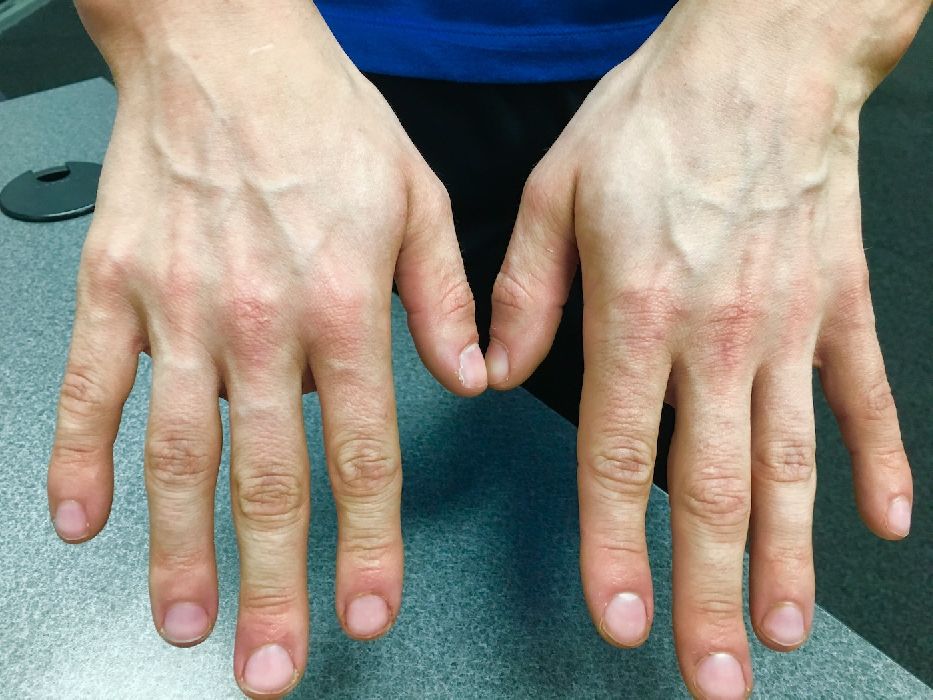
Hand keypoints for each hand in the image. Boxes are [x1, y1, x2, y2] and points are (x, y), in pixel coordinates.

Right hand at [47, 2, 484, 696]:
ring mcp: (177, 306)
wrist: (225, 45)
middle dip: (271, 583)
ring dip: (179, 548)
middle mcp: (259, 317)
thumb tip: (472, 375)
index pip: (361, 450)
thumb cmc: (321, 115)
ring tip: (184, 619)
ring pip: (177, 452)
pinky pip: (89, 385)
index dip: (366, 542)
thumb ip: (444, 298)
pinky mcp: (113, 285)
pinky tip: (77, 517)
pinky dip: (78, 456)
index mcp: (341, 301)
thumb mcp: (418, 197)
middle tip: (270, 661)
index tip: (368, 607)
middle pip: (266, 478)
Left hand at [485, 1, 924, 696]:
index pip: (617, 459)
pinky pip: (865, 395)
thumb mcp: (555, 191)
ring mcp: (789, 326)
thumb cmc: (655, 117)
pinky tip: (885, 521)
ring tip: (780, 631)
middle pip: (713, 491)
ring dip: (788, 558)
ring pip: (789, 466)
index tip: (622, 619)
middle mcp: (717, 335)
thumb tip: (492, 369)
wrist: (758, 56)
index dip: (615, 549)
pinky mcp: (841, 304)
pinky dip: (880, 461)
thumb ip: (522, 292)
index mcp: (637, 312)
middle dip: (710, 595)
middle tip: (712, 678)